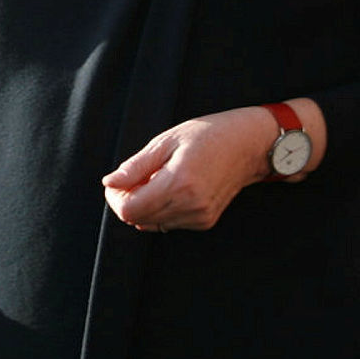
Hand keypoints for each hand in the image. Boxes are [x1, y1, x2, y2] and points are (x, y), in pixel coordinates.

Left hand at [102, 99, 324, 232]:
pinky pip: (169, 223)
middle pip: (138, 220)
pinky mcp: (205, 221)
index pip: (129, 210)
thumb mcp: (166, 141)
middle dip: (127, 201)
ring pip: (152, 223)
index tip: (116, 183)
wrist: (249, 145)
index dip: (115, 199)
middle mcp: (190, 206)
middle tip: (133, 178)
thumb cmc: (208, 135)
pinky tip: (171, 188)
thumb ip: (135, 166)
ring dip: (145, 206)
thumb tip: (109, 183)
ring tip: (156, 179)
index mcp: (178, 183)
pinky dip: (161, 209)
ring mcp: (199, 216)